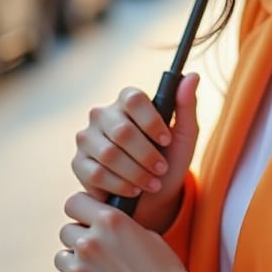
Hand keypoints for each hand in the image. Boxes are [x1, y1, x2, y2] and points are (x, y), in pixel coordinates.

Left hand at [50, 192, 197, 271]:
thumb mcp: (145, 235)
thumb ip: (118, 228)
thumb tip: (101, 228)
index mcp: (109, 219)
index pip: (74, 203)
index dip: (79, 211)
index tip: (85, 220)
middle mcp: (90, 241)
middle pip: (66, 232)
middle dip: (78, 241)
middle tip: (96, 256)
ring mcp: (78, 270)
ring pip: (62, 258)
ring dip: (74, 264)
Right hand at [72, 73, 199, 232]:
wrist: (154, 195)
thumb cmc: (169, 157)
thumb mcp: (185, 134)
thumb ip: (186, 104)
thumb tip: (193, 76)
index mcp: (127, 100)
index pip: (134, 99)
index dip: (151, 122)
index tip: (166, 140)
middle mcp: (103, 114)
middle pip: (122, 131)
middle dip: (147, 155)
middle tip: (161, 169)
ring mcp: (87, 138)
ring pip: (109, 154)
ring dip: (136, 173)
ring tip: (151, 183)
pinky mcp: (78, 163)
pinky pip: (96, 174)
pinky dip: (120, 186)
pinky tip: (133, 190)